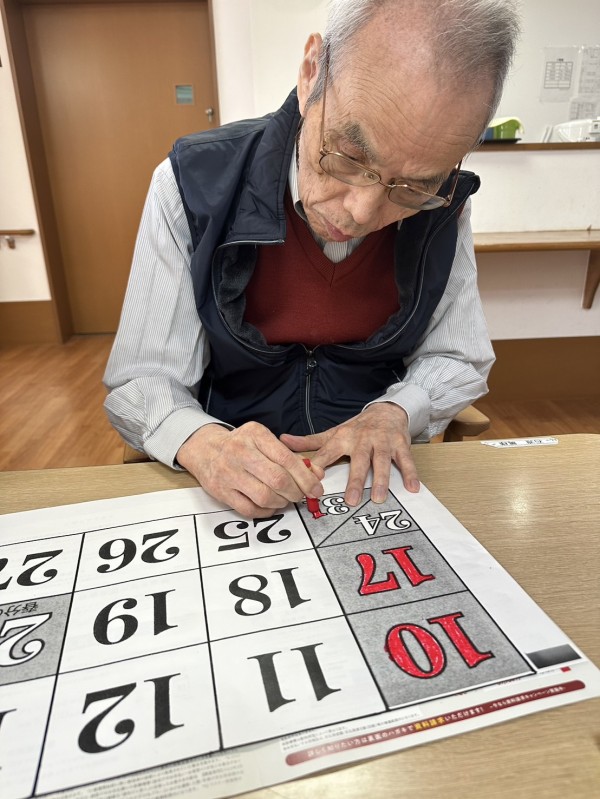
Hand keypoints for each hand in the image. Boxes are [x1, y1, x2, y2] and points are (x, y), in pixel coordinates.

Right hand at [176, 422, 323, 517]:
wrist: (204, 449)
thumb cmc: (241, 445)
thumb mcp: (265, 441)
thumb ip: (291, 456)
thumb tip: (316, 474)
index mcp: (255, 435)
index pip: (286, 459)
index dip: (306, 477)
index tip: (316, 488)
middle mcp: (240, 452)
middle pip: (278, 479)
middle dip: (296, 492)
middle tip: (301, 495)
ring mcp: (228, 473)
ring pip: (265, 496)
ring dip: (282, 502)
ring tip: (285, 499)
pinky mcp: (221, 491)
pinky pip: (249, 509)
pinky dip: (266, 511)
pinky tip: (271, 506)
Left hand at [280, 403, 418, 505]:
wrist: (386, 410)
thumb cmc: (357, 428)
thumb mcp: (333, 433)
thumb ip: (309, 442)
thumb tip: (283, 440)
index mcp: (343, 438)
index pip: (328, 454)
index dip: (318, 466)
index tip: (310, 482)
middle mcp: (363, 440)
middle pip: (359, 461)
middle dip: (355, 480)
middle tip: (351, 500)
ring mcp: (383, 442)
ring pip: (382, 462)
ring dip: (382, 480)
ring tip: (379, 498)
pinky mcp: (400, 445)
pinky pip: (406, 461)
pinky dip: (410, 474)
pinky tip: (412, 488)